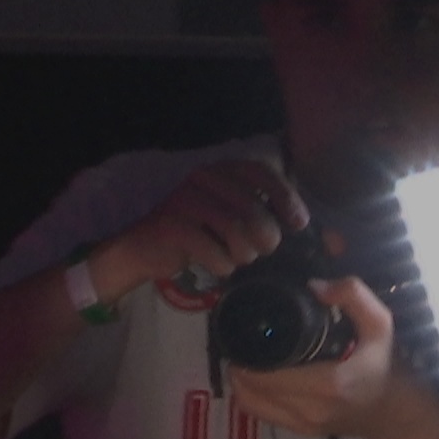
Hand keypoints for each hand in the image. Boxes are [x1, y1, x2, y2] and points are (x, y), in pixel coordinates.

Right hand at [99, 161, 308, 294]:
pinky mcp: (171, 226)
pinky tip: (219, 267)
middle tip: (264, 251)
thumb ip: (255, 211)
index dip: (284, 197)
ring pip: (234, 229)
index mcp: (219, 171)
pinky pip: (213, 251)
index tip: (297, 223)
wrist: (141, 249)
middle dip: (266, 236)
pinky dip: (222, 265)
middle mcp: (202, 179)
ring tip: (239, 259)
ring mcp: (184, 201)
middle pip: (251, 207)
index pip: (260, 173)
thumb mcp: (226, 214)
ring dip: (245, 253)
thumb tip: (297, 223)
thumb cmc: (193, 233)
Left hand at [228, 277, 426, 438]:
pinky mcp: (298, 432)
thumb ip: (353, 297)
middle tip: (240, 340)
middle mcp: (310, 409)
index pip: (265, 373)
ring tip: (244, 356)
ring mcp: (302, 425)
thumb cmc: (385, 365)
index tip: (243, 330)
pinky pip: (258, 414)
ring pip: (248, 402)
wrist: (395, 410)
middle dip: (240, 362)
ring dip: (240, 380)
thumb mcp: (380, 325)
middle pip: (250, 387)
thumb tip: (314, 286)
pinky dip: (248, 395)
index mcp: (328, 384)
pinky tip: (252, 376)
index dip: (246, 352)